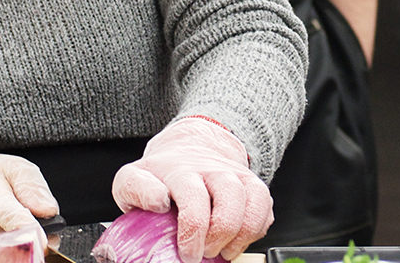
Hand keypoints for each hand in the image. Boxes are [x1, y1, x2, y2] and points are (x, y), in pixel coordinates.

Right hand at [0, 138, 59, 250]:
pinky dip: (10, 245)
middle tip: (38, 219)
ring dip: (24, 240)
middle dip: (39, 234)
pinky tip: (2, 229)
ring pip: (13, 250)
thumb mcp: (10, 166)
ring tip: (15, 220)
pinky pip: (2, 253)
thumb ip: (32, 186)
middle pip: (21, 241)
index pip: (14, 222)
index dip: (33, 233)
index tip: (44, 240)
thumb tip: (50, 210)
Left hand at [112, 118, 271, 262]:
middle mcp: (212, 169)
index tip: (186, 251)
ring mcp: (235, 175)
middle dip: (218, 234)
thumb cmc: (161, 174)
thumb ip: (137, 190)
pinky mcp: (252, 183)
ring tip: (223, 251)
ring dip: (240, 233)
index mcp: (181, 171)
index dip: (193, 229)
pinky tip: (238, 240)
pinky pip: (265, 205)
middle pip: (229, 197)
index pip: (193, 197)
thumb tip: (157, 202)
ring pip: (253, 200)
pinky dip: (256, 228)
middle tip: (203, 253)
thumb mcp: (133, 179)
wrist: (190, 147)